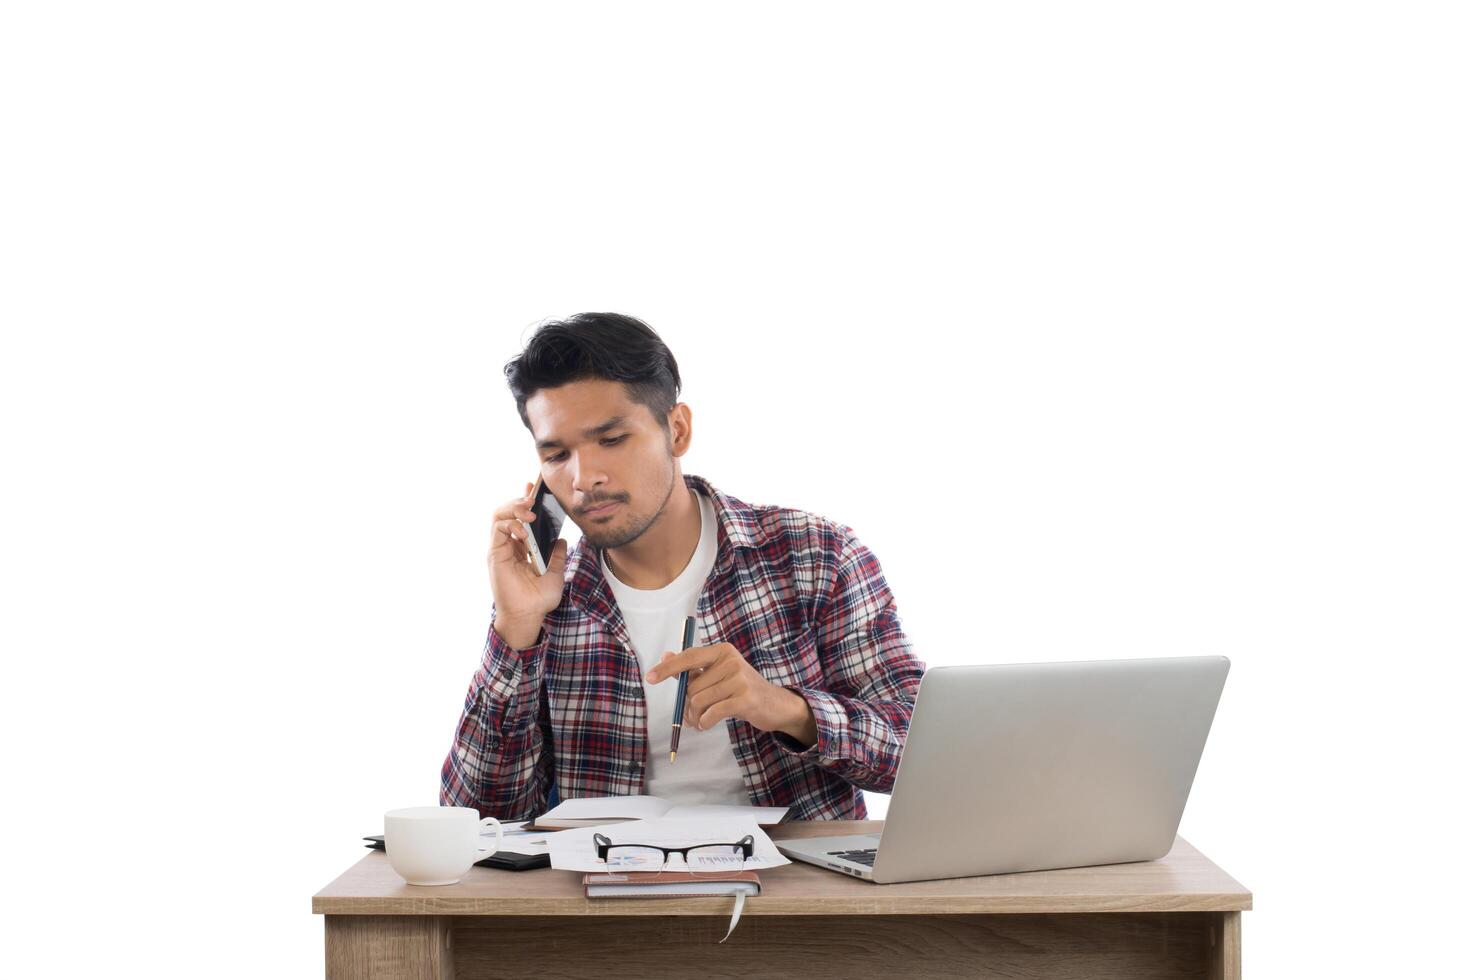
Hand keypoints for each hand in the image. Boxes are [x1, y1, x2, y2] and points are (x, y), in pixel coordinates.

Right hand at [487, 481, 567, 645]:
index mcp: (521, 546)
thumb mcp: (555, 573)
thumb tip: (562, 540)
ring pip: (499, 515)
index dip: (525, 499)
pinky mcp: (495, 554)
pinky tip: (524, 531)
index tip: (534, 486)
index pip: (520, 516)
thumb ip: (557, 555)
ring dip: (514, 508)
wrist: (528, 616)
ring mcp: (500, 548)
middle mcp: (508, 544)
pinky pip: (498, 529)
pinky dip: (511, 524)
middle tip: (533, 498)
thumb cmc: (539, 599)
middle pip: (508, 511)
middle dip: (520, 499)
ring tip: (530, 511)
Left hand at [644, 642, 817, 746]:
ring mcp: (739, 679)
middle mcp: (731, 661)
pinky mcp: (744, 699)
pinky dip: (704, 723)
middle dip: (686, 705)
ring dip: (694, 716)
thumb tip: (666, 655)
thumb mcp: (719, 674)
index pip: (689, 657)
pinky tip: (707, 724)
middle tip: (689, 715)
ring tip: (699, 721)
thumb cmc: (741, 689)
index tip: (650, 677)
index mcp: (722, 651)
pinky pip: (711, 713)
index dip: (668, 668)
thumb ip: (694, 667)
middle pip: (691, 686)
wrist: (775, 705)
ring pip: (698, 701)